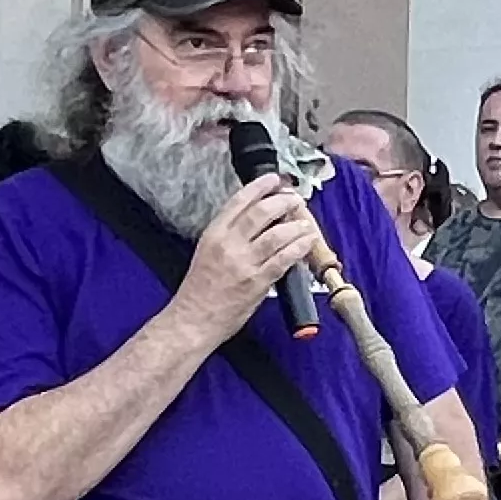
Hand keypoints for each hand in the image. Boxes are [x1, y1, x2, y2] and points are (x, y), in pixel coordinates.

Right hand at [179, 174, 319, 328]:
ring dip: (296, 225)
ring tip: (305, 222)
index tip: (274, 180)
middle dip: (283, 201)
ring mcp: (244, 263)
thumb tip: (257, 222)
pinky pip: (284, 259)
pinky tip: (307, 242)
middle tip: (295, 199)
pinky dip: (299, 248)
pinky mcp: (257, 282)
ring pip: (277, 234)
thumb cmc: (199, 290)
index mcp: (214, 234)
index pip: (239, 201)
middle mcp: (229, 244)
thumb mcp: (207, 251)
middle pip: (262, 213)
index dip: (260, 186)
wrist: (193, 319)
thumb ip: (229, 235)